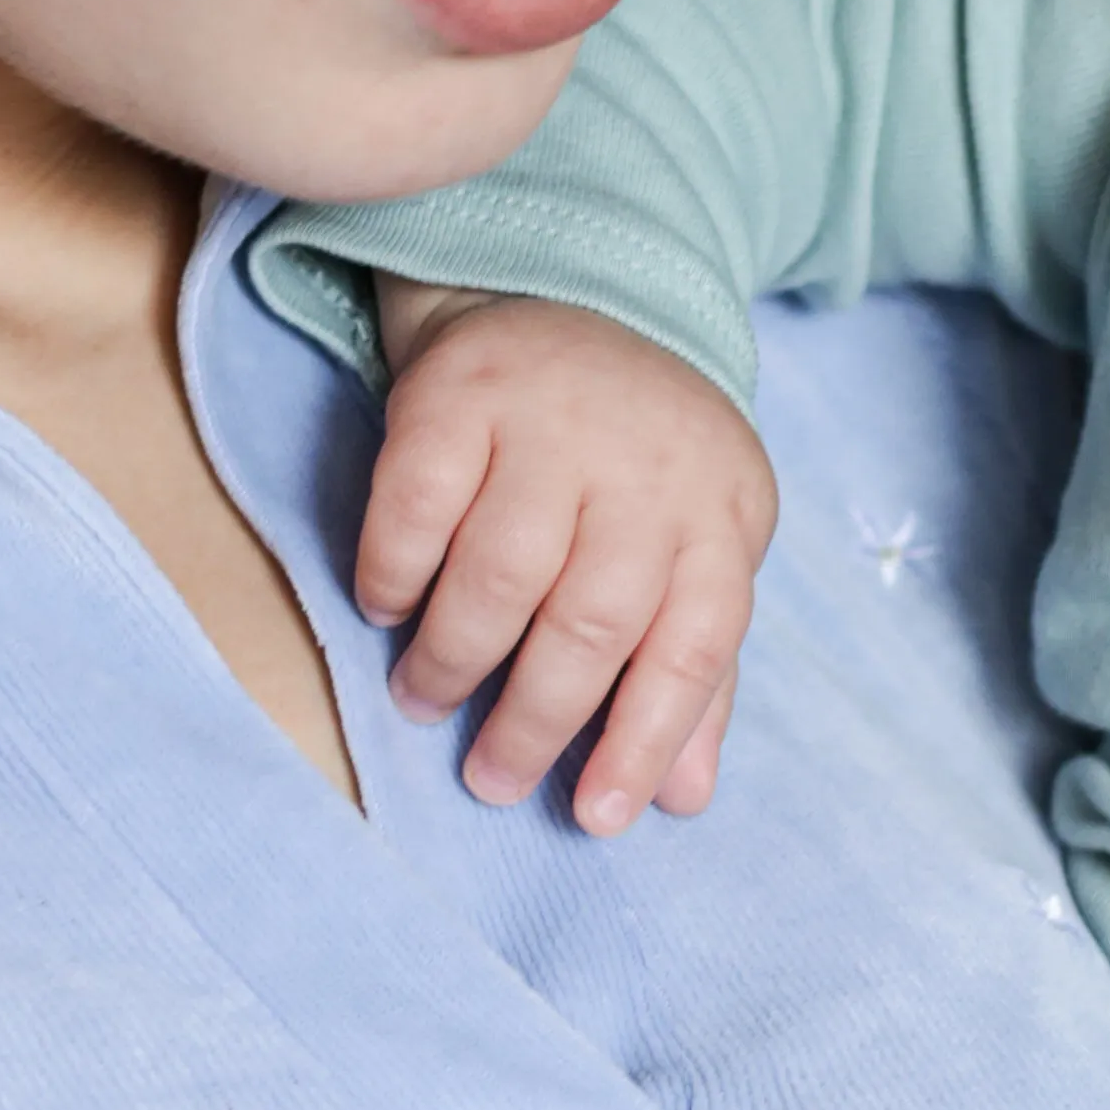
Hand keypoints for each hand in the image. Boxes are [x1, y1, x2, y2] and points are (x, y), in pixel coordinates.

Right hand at [354, 287, 777, 835]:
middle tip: (493, 779)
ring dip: (454, 658)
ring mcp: (552, 419)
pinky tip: (388, 605)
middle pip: (592, 620)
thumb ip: (690, 670)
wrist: (571, 290)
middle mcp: (645, 463)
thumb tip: (680, 797)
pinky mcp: (460, 389)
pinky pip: (415, 505)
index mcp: (720, 510)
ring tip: (427, 700)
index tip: (598, 819)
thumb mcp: (693, 547)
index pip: (698, 644)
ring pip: (501, 573)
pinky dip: (394, 572)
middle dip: (535, 720)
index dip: (647, 739)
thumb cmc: (634, 462)